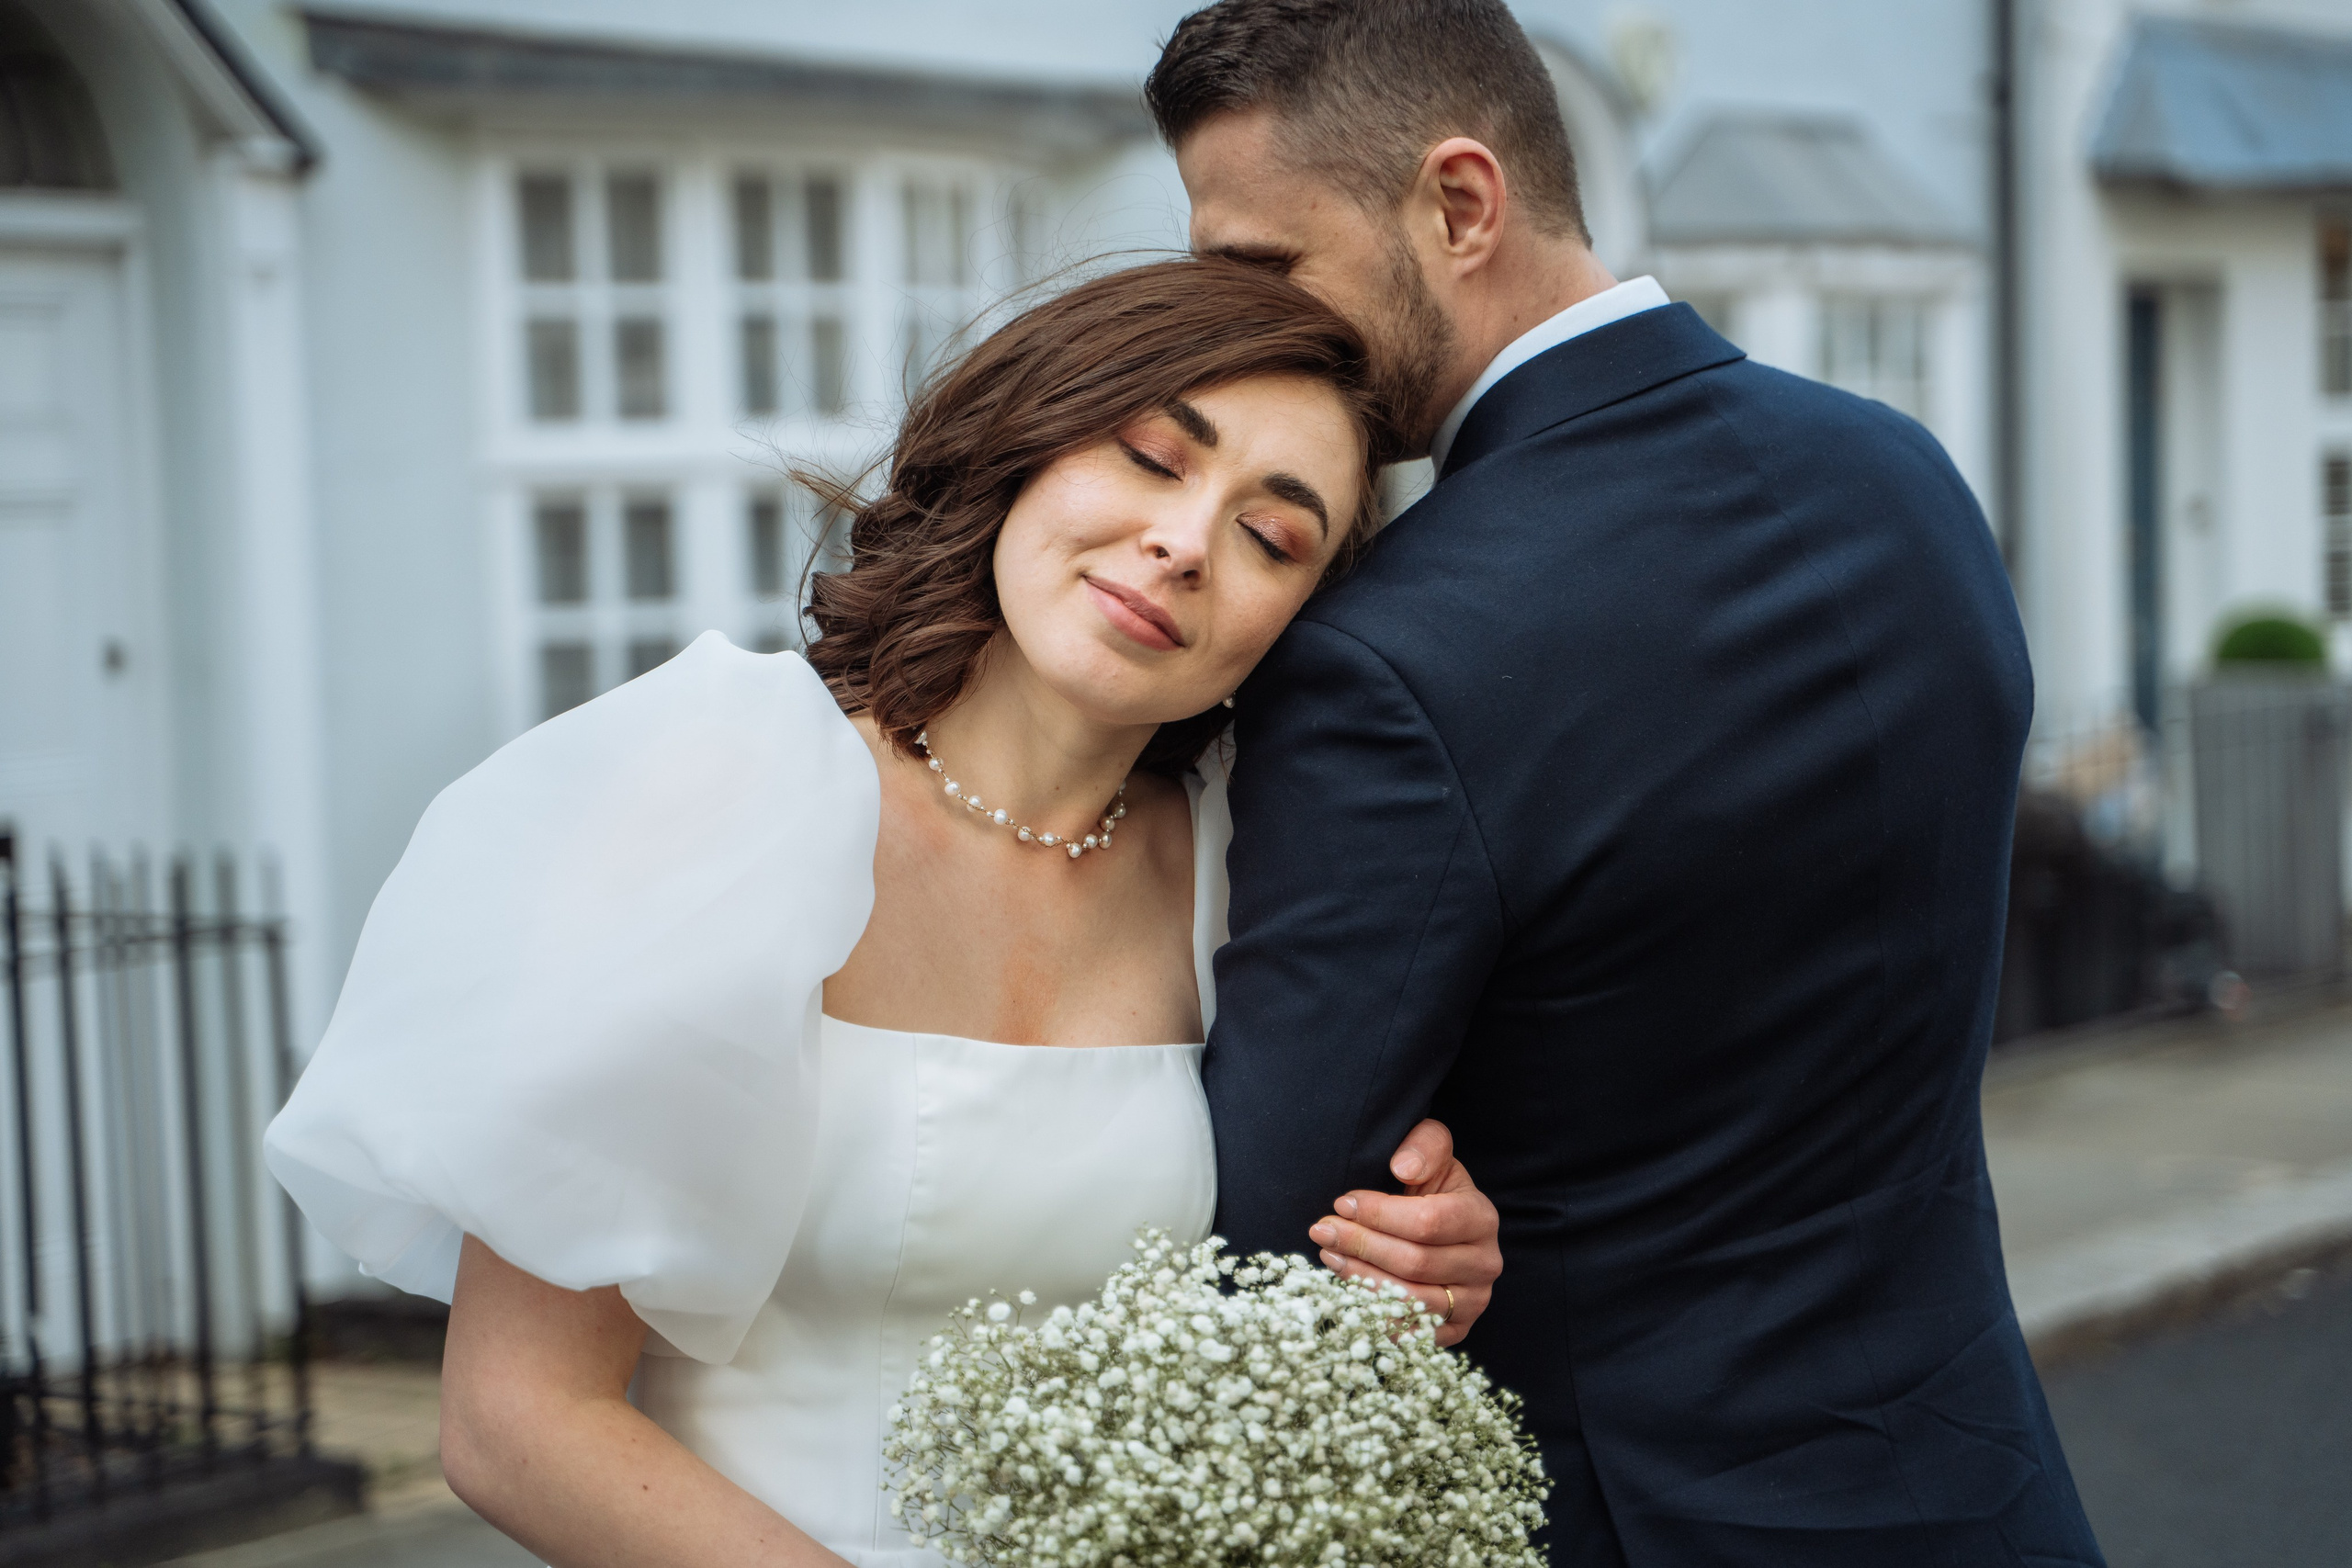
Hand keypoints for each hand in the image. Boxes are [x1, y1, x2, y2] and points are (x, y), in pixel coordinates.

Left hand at [1307, 1119, 1500, 1346]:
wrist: (1441, 1229)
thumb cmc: (1430, 1187)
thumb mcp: (1432, 1153)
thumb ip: (1424, 1146)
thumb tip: (1403, 1167)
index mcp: (1481, 1218)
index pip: (1427, 1222)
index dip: (1378, 1214)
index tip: (1341, 1203)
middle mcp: (1484, 1265)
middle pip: (1414, 1263)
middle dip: (1361, 1245)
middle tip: (1323, 1231)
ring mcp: (1471, 1302)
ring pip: (1410, 1301)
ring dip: (1360, 1278)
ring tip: (1329, 1255)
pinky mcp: (1453, 1330)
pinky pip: (1409, 1332)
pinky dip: (1373, 1313)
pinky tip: (1346, 1287)